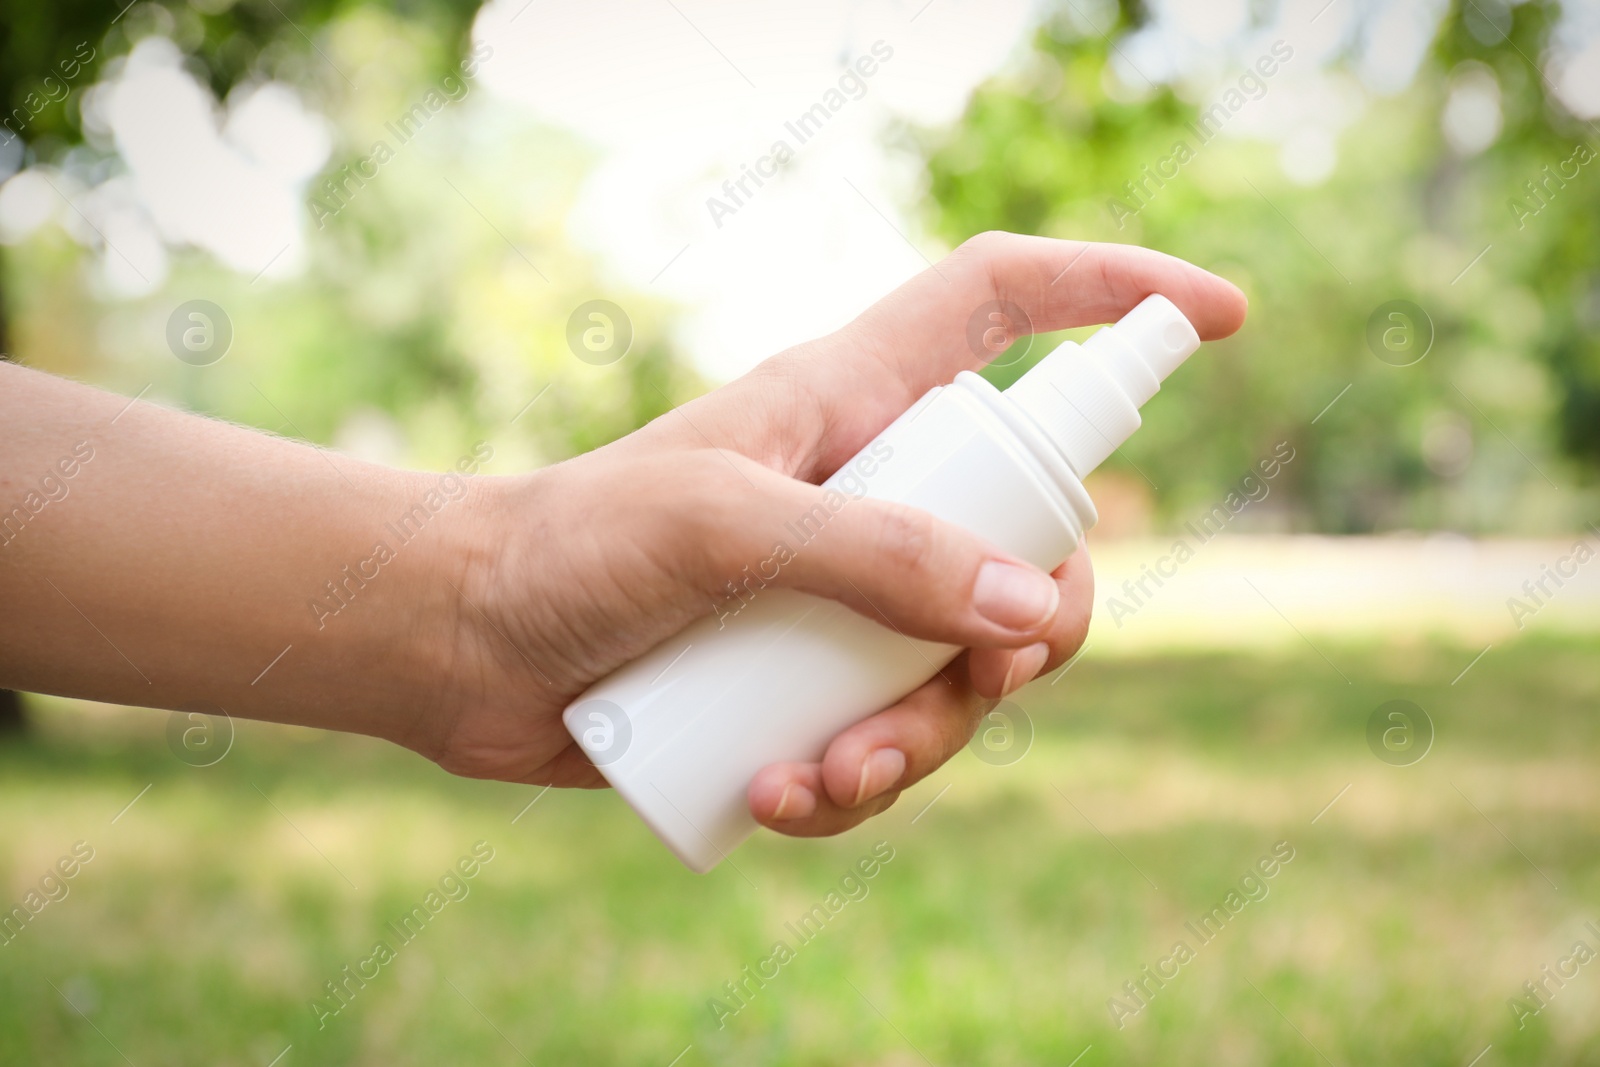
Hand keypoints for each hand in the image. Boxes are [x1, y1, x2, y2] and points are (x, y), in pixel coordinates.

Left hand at [432, 232, 1246, 838]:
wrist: (460, 646)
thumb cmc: (571, 545)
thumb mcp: (724, 529)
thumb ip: (878, 557)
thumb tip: (1030, 615)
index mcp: (854, 401)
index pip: (1006, 305)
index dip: (1116, 291)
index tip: (1216, 319)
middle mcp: (870, 492)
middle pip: (1033, 534)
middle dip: (1035, 623)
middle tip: (981, 674)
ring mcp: (846, 593)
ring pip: (968, 664)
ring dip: (924, 739)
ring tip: (827, 773)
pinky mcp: (809, 684)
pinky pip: (893, 739)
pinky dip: (857, 785)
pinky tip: (777, 800)